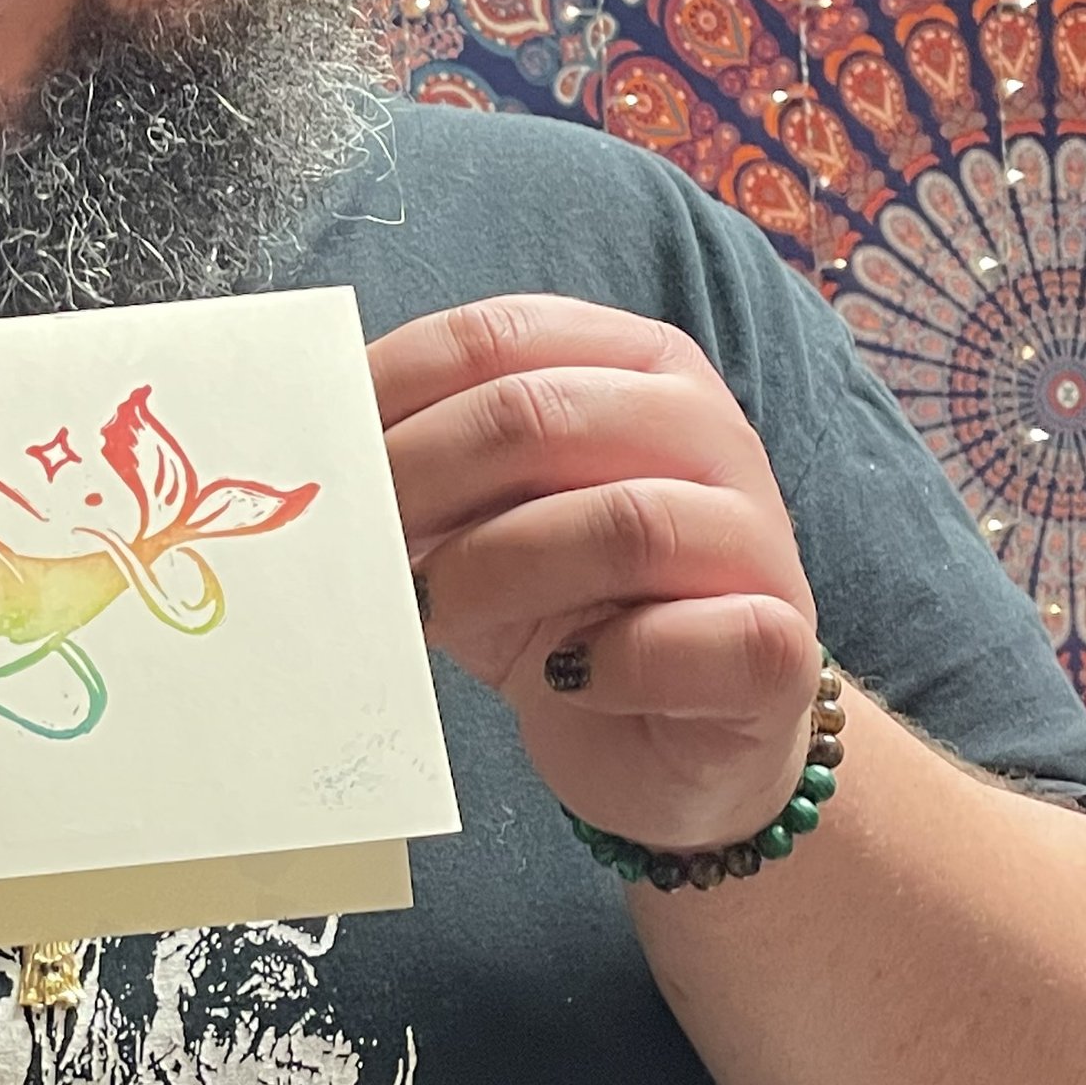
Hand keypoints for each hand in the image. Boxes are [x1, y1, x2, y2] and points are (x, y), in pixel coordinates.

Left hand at [371, 295, 819, 855]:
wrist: (676, 748)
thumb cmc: (568, 614)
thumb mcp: (481, 527)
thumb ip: (424, 476)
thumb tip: (308, 455)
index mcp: (633, 365)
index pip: (498, 336)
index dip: (389, 391)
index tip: (318, 456)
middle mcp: (706, 429)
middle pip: (541, 414)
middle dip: (419, 479)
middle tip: (354, 545)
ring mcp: (755, 537)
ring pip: (620, 522)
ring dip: (494, 572)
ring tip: (433, 616)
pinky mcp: (777, 648)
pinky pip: (689, 640)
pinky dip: (606, 665)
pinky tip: (565, 680)